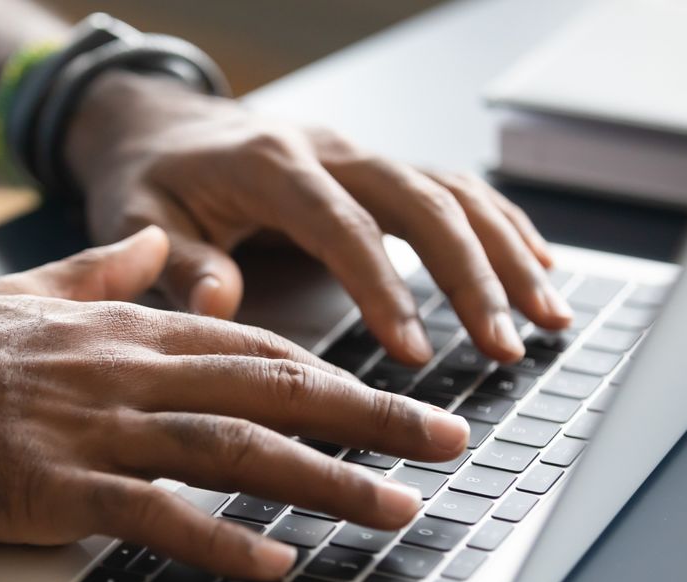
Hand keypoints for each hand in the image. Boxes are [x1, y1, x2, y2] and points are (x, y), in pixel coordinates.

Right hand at [0, 227, 469, 580]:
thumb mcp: (28, 292)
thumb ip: (101, 271)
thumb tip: (151, 252)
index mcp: (126, 330)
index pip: (258, 349)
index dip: (339, 373)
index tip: (399, 394)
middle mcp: (127, 372)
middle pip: (271, 391)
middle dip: (370, 419)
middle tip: (446, 443)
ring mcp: (95, 430)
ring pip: (235, 449)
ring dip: (323, 481)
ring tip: (393, 508)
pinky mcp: (55, 489)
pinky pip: (155, 515)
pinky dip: (219, 536)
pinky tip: (274, 558)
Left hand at [66, 73, 572, 365]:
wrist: (161, 124)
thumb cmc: (149, 177)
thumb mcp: (137, 215)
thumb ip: (174, 259)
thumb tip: (220, 302)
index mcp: (269, 165)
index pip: (342, 225)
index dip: (382, 287)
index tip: (414, 352)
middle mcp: (328, 151)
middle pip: (420, 203)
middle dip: (472, 276)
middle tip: (506, 345)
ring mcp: (358, 155)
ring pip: (451, 193)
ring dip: (506, 252)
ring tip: (549, 317)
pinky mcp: (373, 169)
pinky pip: (450, 189)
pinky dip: (500, 225)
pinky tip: (540, 264)